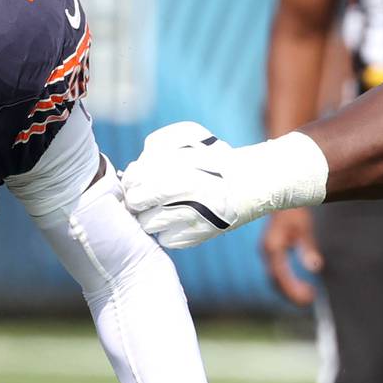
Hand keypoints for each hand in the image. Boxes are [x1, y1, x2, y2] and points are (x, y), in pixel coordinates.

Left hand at [121, 122, 245, 248]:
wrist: (250, 183)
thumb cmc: (213, 159)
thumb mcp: (184, 142)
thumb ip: (154, 153)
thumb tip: (131, 172)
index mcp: (176, 176)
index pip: (132, 183)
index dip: (132, 179)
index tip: (139, 178)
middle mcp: (181, 202)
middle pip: (135, 204)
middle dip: (139, 197)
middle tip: (148, 193)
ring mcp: (187, 224)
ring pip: (147, 224)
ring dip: (150, 214)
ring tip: (164, 204)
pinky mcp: (193, 239)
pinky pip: (164, 239)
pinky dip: (166, 230)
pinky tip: (177, 218)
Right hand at [261, 208, 321, 304]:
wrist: (281, 196)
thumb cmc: (294, 211)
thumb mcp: (304, 228)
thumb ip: (308, 248)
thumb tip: (315, 268)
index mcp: (273, 248)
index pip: (280, 276)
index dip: (292, 290)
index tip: (308, 297)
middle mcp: (266, 252)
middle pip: (275, 281)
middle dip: (291, 294)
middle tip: (310, 301)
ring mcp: (267, 253)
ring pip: (275, 279)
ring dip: (289, 290)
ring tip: (308, 296)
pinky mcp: (271, 252)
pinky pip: (276, 273)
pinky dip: (287, 283)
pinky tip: (299, 286)